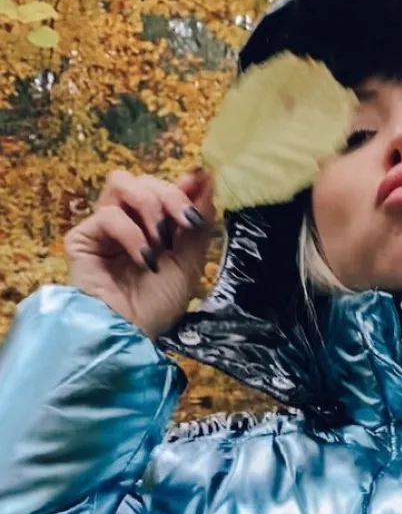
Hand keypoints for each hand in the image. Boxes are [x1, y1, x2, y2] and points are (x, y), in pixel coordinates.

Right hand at [64, 168, 215, 339]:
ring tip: (161, 241)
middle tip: (185, 223)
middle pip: (145, 180)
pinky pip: (108, 215)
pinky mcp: (82, 237)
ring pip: (122, 183)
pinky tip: (143, 259)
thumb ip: (197, 223)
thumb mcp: (189, 263)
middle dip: (170, 197)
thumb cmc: (158, 307)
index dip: (182, 183)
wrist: (129, 335)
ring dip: (150, 206)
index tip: (201, 183)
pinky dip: (132, 234)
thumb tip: (206, 179)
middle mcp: (127, 221)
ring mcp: (103, 227)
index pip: (162, 187)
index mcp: (151, 226)